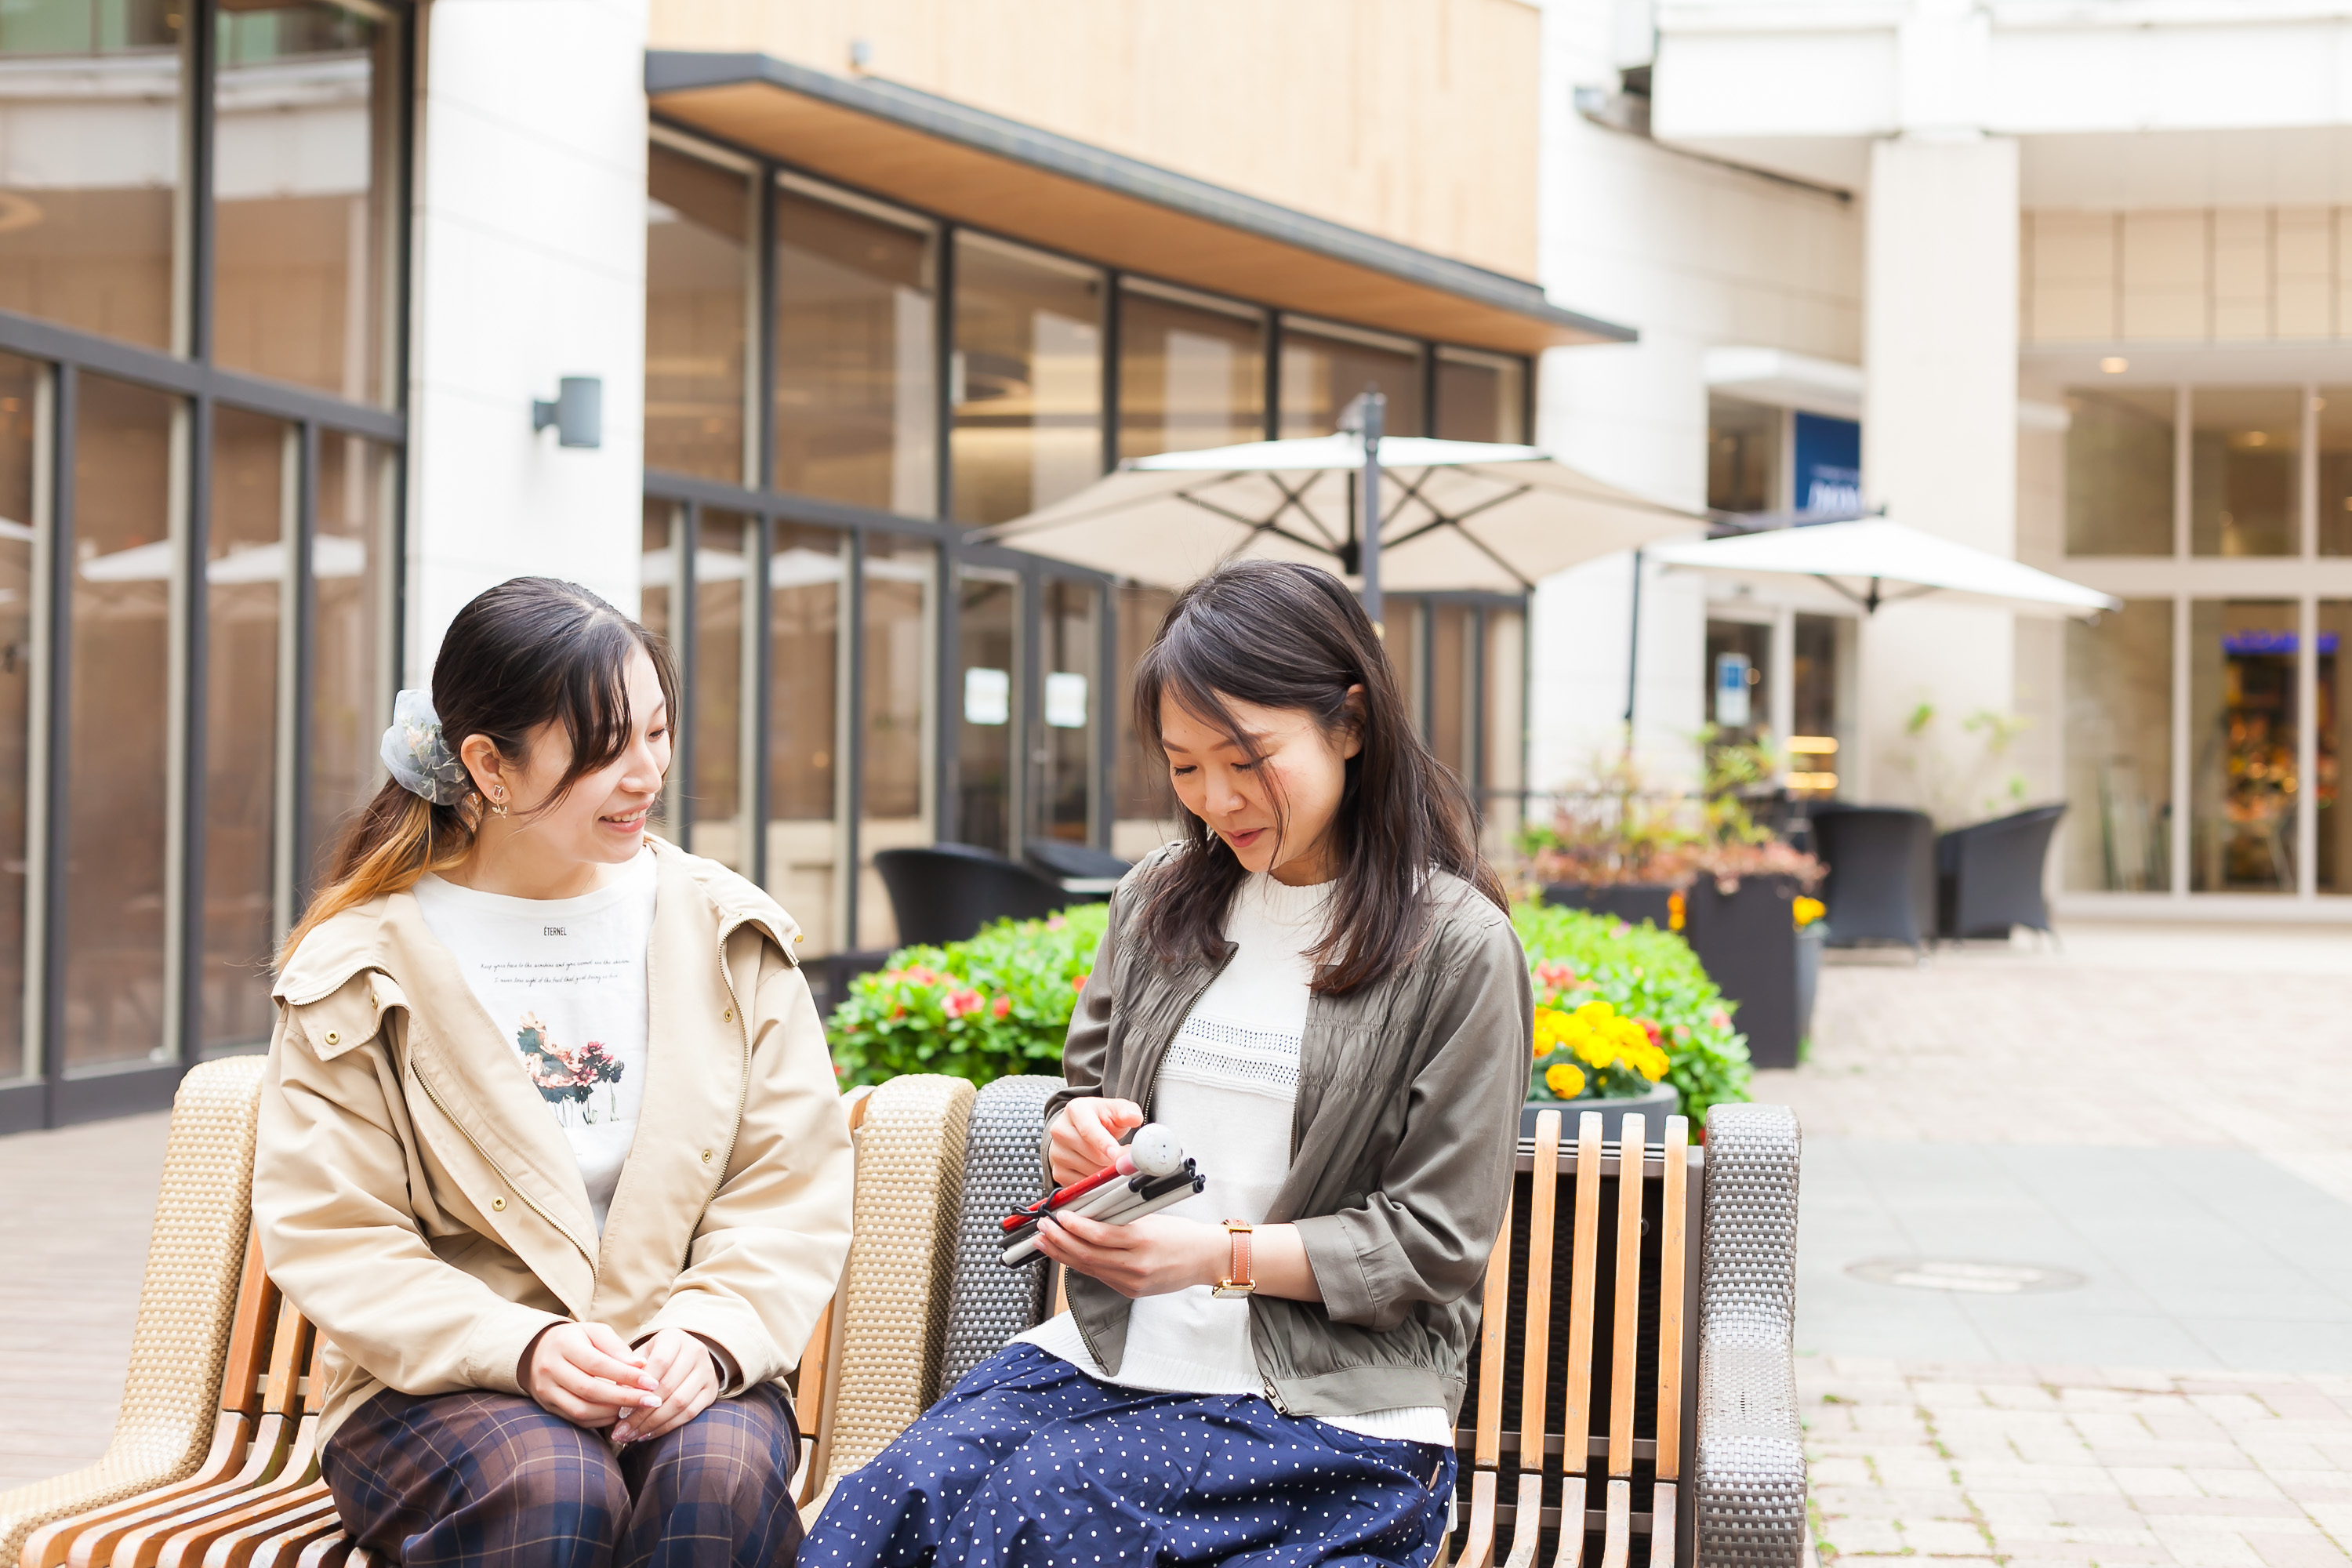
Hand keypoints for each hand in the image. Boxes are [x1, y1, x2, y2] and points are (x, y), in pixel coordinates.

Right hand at [523, 1321, 660, 1430]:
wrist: (538, 1351)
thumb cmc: (576, 1340)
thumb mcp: (595, 1332)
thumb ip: (616, 1347)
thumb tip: (640, 1365)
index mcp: (564, 1345)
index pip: (598, 1364)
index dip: (626, 1376)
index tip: (651, 1382)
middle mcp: (551, 1368)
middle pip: (590, 1389)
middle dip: (624, 1398)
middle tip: (651, 1401)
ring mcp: (546, 1390)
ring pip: (581, 1409)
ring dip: (612, 1412)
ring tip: (636, 1408)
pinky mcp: (547, 1406)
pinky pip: (576, 1419)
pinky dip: (599, 1420)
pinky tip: (617, 1414)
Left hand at [612, 1328, 720, 1444]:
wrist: (683, 1358)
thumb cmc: (653, 1359)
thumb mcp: (640, 1356)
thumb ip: (629, 1371)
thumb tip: (619, 1393)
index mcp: (675, 1337)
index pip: (659, 1363)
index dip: (640, 1388)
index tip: (620, 1411)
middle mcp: (696, 1351)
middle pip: (668, 1386)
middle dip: (642, 1413)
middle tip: (621, 1431)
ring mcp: (707, 1371)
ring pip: (680, 1403)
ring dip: (653, 1424)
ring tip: (631, 1436)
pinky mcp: (711, 1390)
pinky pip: (690, 1413)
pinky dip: (667, 1427)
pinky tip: (648, 1434)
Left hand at [1032, 1209, 1221, 1297]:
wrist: (1204, 1259)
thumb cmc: (1181, 1234)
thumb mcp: (1151, 1218)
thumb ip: (1121, 1218)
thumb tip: (1088, 1212)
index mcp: (1142, 1241)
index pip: (1098, 1235)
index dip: (1073, 1227)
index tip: (1057, 1216)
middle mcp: (1135, 1265)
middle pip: (1087, 1255)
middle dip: (1059, 1241)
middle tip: (1042, 1228)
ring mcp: (1132, 1281)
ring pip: (1088, 1268)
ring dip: (1062, 1254)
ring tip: (1044, 1242)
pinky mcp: (1131, 1290)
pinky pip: (1100, 1276)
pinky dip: (1081, 1264)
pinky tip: (1067, 1254)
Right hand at [1047, 1097, 1142, 1185]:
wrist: (1079, 1130)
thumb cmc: (1099, 1119)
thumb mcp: (1115, 1110)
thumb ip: (1127, 1111)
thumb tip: (1135, 1117)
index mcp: (1075, 1110)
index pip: (1088, 1130)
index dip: (1104, 1143)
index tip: (1117, 1154)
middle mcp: (1061, 1130)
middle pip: (1092, 1154)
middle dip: (1114, 1159)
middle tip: (1125, 1155)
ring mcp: (1056, 1152)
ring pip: (1089, 1171)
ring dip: (1106, 1171)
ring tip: (1111, 1158)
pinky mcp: (1058, 1171)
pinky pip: (1082, 1184)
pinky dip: (1096, 1181)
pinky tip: (1099, 1168)